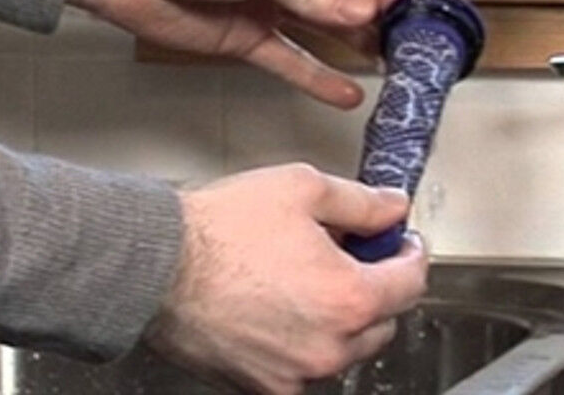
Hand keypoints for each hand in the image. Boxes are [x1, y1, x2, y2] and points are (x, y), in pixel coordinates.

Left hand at [68, 0, 407, 108]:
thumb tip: (359, 9)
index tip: (409, 9)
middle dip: (373, 18)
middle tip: (405, 43)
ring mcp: (266, 0)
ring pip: (320, 28)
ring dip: (351, 47)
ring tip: (386, 67)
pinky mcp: (245, 35)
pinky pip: (290, 58)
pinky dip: (316, 75)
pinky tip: (343, 90)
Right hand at [144, 164, 427, 394]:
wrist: (152, 267)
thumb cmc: (218, 229)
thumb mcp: (303, 189)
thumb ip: (361, 203)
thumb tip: (393, 210)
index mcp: (349, 298)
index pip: (411, 283)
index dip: (410, 254)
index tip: (401, 243)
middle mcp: (329, 345)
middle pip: (384, 320)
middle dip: (377, 287)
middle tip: (353, 256)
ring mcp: (296, 374)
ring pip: (346, 349)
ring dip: (342, 319)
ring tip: (310, 281)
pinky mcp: (262, 388)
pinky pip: (305, 369)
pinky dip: (306, 343)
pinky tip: (283, 311)